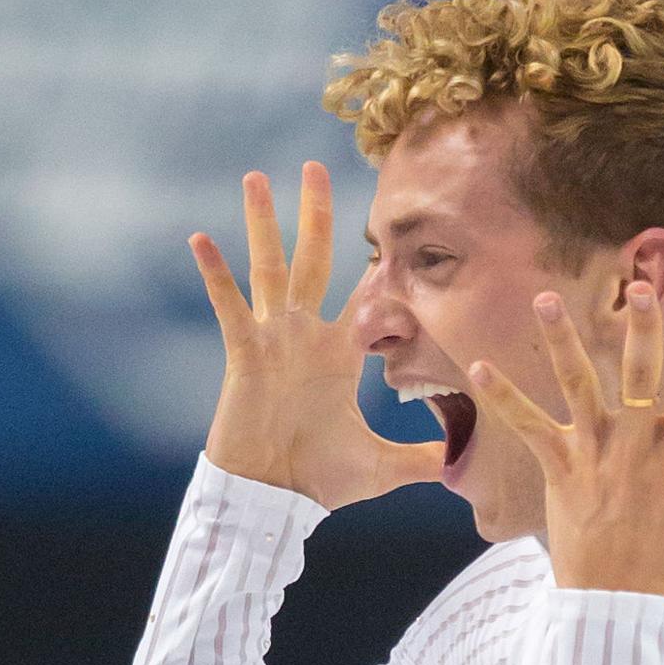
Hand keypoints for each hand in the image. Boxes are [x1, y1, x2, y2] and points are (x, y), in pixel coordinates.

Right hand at [189, 163, 443, 510]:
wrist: (273, 498)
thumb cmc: (320, 480)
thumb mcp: (382, 467)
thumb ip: (423, 459)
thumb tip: (463, 463)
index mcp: (339, 355)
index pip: (364, 300)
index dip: (379, 271)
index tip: (392, 234)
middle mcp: (306, 336)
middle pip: (315, 262)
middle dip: (317, 215)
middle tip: (316, 166)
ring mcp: (273, 341)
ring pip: (271, 269)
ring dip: (264, 224)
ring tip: (257, 177)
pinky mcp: (245, 355)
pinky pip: (230, 308)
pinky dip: (215, 275)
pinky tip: (200, 237)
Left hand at [466, 285, 663, 597]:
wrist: (616, 609)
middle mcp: (636, 443)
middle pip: (640, 373)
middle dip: (643, 328)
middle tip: (639, 285)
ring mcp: (594, 452)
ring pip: (577, 386)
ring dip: (561, 341)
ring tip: (544, 299)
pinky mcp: (560, 468)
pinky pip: (527, 427)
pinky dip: (503, 398)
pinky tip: (477, 366)